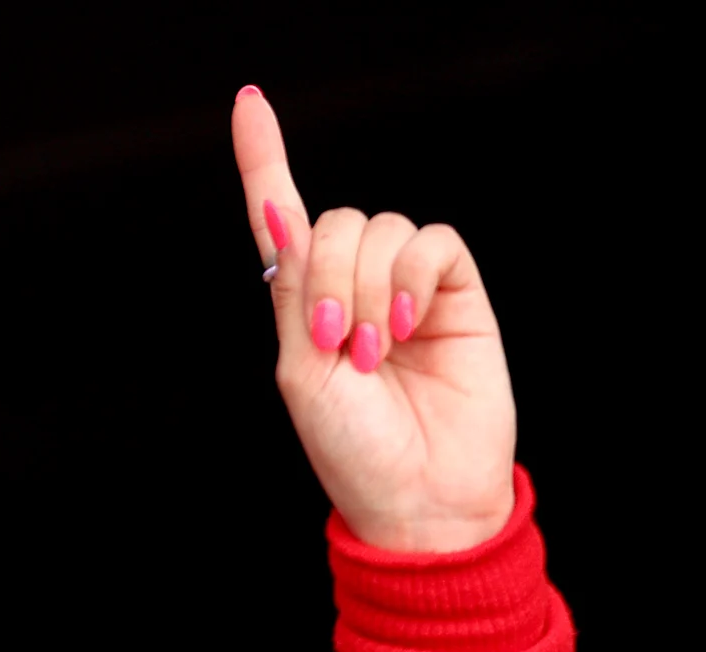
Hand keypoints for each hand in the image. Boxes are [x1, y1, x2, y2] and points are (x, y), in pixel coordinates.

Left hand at [235, 87, 515, 553]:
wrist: (420, 496)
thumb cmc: (353, 450)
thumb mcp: (302, 372)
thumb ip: (294, 289)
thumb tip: (277, 211)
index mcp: (304, 305)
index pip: (283, 218)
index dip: (265, 159)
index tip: (249, 102)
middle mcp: (354, 285)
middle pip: (334, 220)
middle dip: (328, 277)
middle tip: (341, 344)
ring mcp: (406, 285)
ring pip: (380, 228)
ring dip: (368, 289)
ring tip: (377, 352)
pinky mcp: (456, 290)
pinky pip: (431, 241)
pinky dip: (411, 276)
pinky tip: (407, 326)